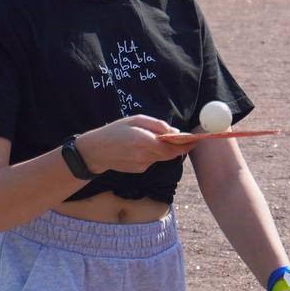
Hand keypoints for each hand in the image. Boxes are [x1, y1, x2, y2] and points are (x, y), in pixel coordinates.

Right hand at [76, 115, 193, 174]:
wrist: (95, 152)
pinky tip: (144, 147)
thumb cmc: (114, 131)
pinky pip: (152, 160)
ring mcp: (141, 165)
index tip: (195, 140)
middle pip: (169, 154)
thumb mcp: (135, 120)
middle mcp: (143, 155)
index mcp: (142, 140)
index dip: (185, 145)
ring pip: (161, 157)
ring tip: (160, 139)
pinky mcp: (139, 170)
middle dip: (180, 148)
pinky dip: (154, 153)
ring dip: (165, 149)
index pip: (170, 147)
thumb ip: (156, 125)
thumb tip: (174, 132)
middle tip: (187, 140)